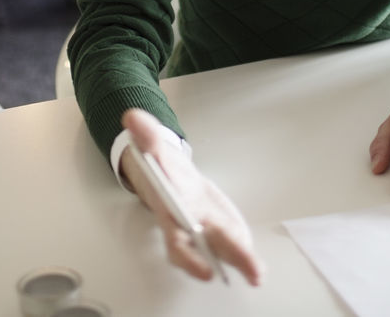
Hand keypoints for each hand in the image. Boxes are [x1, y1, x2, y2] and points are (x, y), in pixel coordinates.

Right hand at [120, 109, 263, 285]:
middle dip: (229, 260)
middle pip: (207, 249)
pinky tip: (256, 266)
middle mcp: (189, 224)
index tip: (205, 271)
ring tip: (258, 275)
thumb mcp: (154, 148)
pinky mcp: (218, 226)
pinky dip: (243, 255)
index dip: (189, 257)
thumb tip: (131, 116)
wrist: (168, 177)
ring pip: (220, 249)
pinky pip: (230, 243)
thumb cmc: (163, 169)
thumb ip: (146, 134)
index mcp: (172, 210)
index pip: (178, 238)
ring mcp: (205, 227)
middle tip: (253, 274)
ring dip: (240, 262)